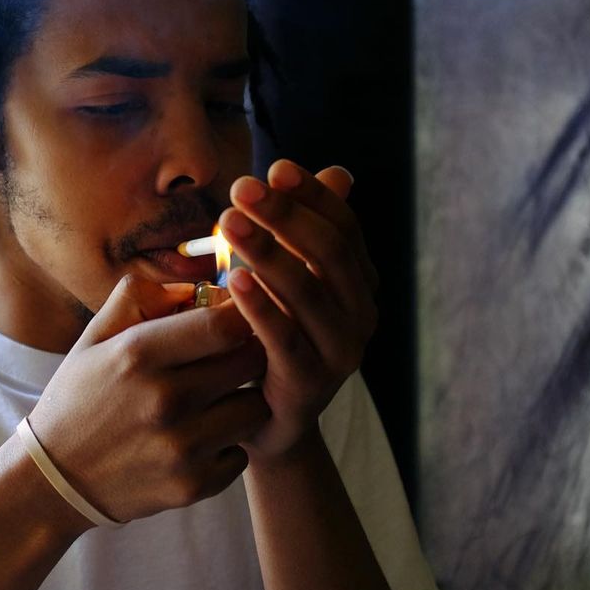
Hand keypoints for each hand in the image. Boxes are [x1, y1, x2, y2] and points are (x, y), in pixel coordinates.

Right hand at [29, 275, 269, 524]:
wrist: (54, 480)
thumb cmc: (79, 399)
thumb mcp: (93, 338)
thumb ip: (140, 298)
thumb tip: (195, 287)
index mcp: (138, 353)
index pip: (223, 324)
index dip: (243, 315)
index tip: (239, 318)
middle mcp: (164, 399)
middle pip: (251, 361)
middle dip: (249, 352)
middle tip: (233, 357)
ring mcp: (181, 446)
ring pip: (255, 408)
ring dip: (243, 401)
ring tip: (216, 402)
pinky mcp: (193, 485)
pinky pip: (242, 454)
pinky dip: (227, 447)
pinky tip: (200, 441)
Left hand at [218, 160, 379, 464]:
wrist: (262, 421)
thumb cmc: (269, 339)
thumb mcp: (288, 281)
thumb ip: (306, 232)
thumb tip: (338, 171)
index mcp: (358, 283)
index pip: (343, 226)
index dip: (312, 195)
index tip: (275, 168)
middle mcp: (360, 314)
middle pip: (328, 252)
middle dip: (285, 215)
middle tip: (241, 188)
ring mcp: (339, 352)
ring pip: (308, 291)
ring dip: (267, 251)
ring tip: (229, 221)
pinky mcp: (309, 384)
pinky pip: (285, 338)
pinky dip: (260, 305)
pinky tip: (233, 278)